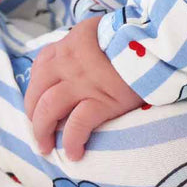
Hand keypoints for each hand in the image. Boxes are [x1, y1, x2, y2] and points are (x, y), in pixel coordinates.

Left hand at [23, 15, 145, 161]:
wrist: (153, 44)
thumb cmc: (129, 39)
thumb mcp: (99, 33)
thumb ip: (84, 45)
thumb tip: (78, 59)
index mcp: (68, 44)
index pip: (40, 67)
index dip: (35, 89)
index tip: (38, 104)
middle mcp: (68, 62)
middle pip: (37, 91)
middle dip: (32, 114)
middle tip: (38, 132)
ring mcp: (82, 82)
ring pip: (48, 109)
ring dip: (42, 131)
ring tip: (46, 147)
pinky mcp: (101, 101)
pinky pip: (77, 125)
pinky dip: (71, 141)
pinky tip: (74, 153)